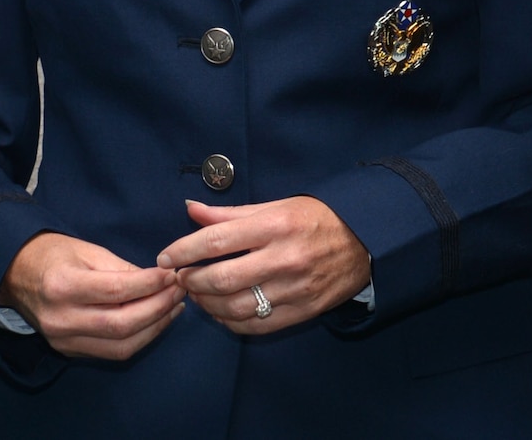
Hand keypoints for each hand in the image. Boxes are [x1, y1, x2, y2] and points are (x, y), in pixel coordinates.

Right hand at [0, 232, 183, 360]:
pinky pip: (112, 352)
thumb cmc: (53, 254)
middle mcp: (62, 319)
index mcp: (63, 286)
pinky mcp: (69, 351)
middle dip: (159, 308)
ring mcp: (64, 340)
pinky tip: (154, 322)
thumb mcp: (87, 250)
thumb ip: (122, 269)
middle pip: (122, 324)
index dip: (151, 284)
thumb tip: (159, 281)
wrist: (15, 274)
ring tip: (174, 308)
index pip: (117, 291)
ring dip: (154, 328)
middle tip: (180, 291)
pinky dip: (138, 339)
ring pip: (121, 345)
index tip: (173, 274)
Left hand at [157, 197, 369, 335]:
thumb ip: (231, 214)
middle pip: (222, 278)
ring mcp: (294, 289)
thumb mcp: (276, 205)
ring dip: (207, 304)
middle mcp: (284, 258)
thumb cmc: (316, 218)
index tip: (165, 257)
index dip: (184, 250)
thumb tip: (190, 210)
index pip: (217, 240)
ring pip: (235, 307)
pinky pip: (256, 325)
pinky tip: (220, 312)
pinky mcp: (302, 311)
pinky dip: (230, 322)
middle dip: (191, 280)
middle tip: (179, 277)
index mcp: (275, 225)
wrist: (366, 242)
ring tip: (197, 294)